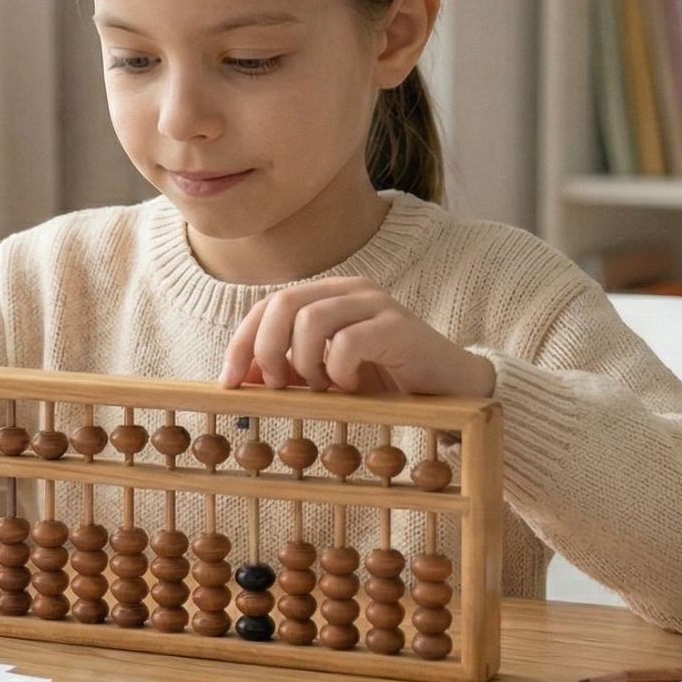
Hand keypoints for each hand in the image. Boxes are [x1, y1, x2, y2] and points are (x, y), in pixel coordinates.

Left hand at [219, 276, 496, 397]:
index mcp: (328, 296)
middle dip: (266, 349)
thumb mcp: (326, 378)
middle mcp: (350, 290)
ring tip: (320, 388)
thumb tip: (239, 379)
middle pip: (283, 303)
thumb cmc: (387, 383)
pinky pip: (348, 342)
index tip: (228, 382)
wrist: (453, 391)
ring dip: (304, 362)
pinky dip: (338, 370)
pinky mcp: (398, 326)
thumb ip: (287, 372)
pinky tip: (352, 386)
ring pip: (311, 318)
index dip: (242, 342)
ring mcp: (376, 304)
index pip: (268, 305)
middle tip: (273, 386)